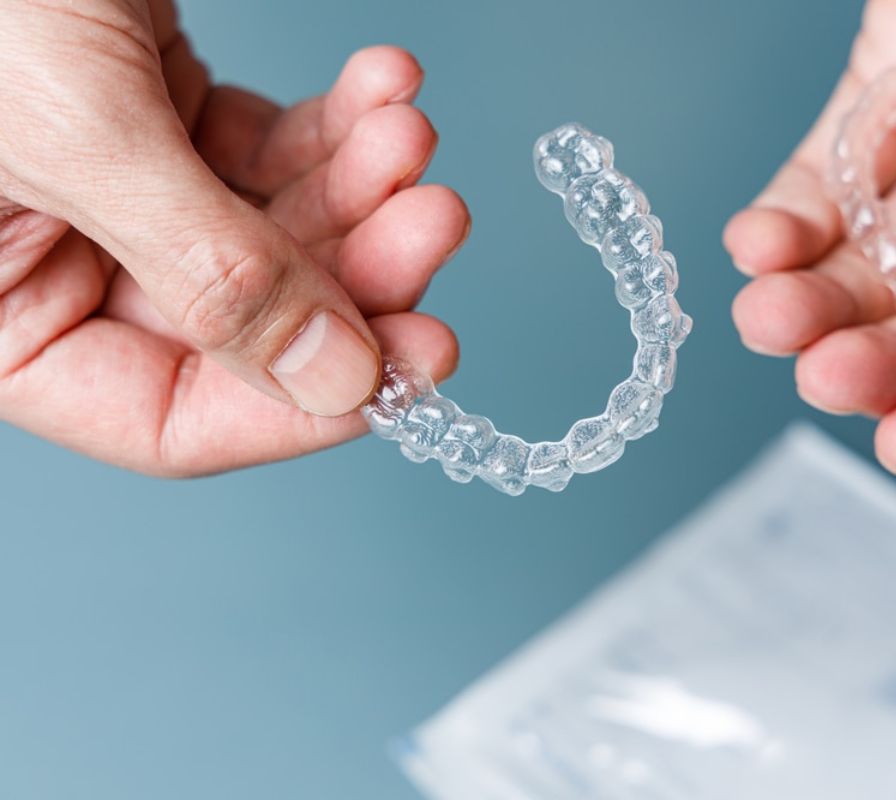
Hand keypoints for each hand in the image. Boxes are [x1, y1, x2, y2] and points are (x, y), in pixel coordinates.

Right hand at [0, 0, 467, 475]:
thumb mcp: (81, 137)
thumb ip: (211, 275)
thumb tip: (336, 384)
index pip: (169, 418)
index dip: (300, 404)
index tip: (411, 364)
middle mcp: (60, 267)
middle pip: (251, 323)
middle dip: (357, 272)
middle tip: (435, 223)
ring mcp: (118, 192)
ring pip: (277, 236)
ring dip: (361, 186)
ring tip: (408, 132)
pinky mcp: (159, 115)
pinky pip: (270, 149)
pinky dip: (335, 123)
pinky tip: (384, 87)